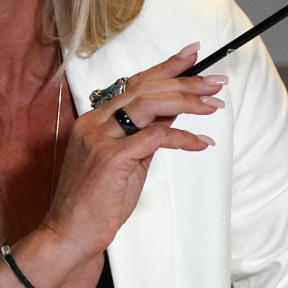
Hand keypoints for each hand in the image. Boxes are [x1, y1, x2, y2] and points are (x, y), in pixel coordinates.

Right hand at [39, 43, 226, 261]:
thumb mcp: (128, 161)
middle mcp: (94, 123)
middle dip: (185, 81)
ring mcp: (100, 138)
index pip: (134, 83)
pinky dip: (183, 137)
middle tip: (217, 82)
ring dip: (187, 101)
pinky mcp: (111, 158)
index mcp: (94, 120)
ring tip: (214, 105)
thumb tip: (175, 110)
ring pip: (149, 104)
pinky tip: (200, 142)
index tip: (193, 54)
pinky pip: (155, 137)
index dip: (165, 66)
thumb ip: (146, 133)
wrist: (71, 233)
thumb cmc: (98, 202)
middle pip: (145, 88)